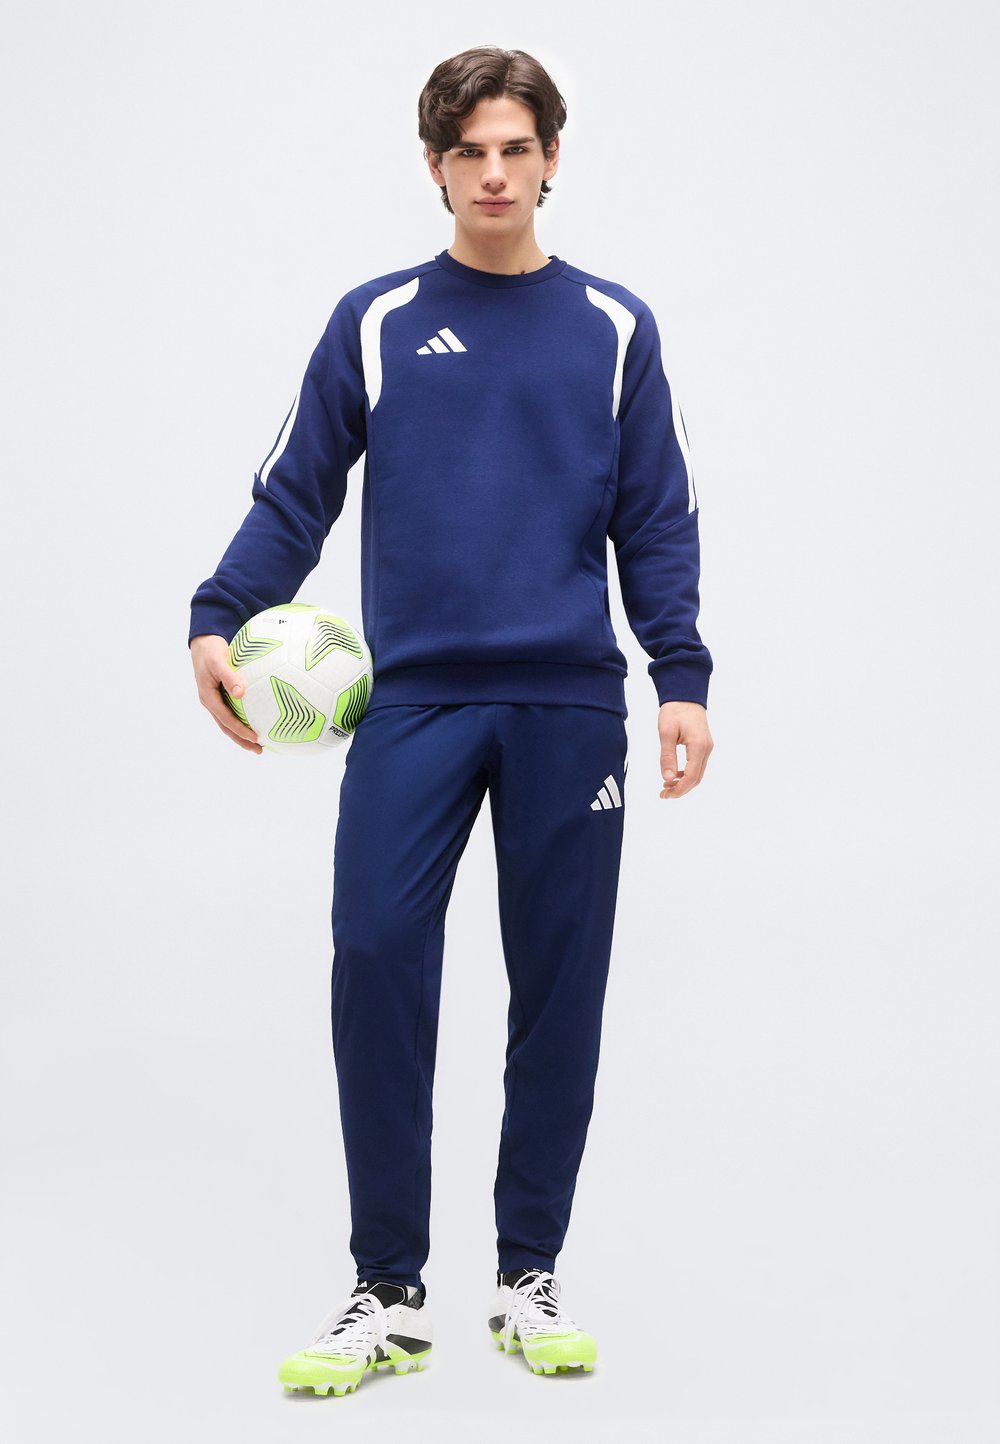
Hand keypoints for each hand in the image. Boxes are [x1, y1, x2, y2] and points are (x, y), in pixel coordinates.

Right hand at [190, 634, 262, 753]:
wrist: (204, 642)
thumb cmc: (210, 650)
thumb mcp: (218, 661)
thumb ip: (229, 677)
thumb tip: (240, 693)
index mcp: (208, 697)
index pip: (225, 719)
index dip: (240, 730)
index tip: (255, 738)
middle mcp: (211, 701)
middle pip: (227, 726)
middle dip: (242, 740)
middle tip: (259, 750)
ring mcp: (216, 699)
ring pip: (229, 721)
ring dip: (242, 733)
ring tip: (259, 743)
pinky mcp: (222, 695)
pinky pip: (233, 711)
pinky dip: (243, 719)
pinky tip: (257, 721)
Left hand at [658, 700, 711, 798]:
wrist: (685, 695)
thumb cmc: (675, 710)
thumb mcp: (666, 733)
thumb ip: (667, 757)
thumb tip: (667, 779)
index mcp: (698, 746)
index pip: (691, 777)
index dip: (678, 789)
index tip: (664, 795)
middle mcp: (706, 749)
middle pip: (696, 778)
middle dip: (681, 789)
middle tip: (664, 794)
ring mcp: (707, 747)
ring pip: (698, 773)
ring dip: (683, 783)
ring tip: (666, 786)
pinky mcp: (703, 745)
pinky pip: (697, 765)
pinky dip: (687, 774)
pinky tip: (674, 775)